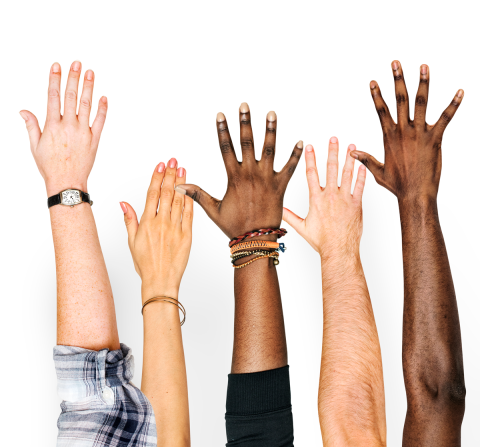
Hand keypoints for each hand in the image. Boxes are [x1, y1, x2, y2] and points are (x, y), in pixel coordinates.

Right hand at [20, 61, 107, 195]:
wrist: (67, 182)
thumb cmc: (50, 166)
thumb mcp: (35, 146)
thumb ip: (32, 126)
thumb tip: (23, 110)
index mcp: (52, 126)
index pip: (54, 96)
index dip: (55, 79)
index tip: (57, 66)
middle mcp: (69, 126)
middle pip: (71, 96)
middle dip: (74, 78)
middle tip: (77, 63)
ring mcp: (83, 132)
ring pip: (86, 105)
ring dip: (89, 87)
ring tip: (91, 73)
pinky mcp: (95, 140)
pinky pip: (100, 121)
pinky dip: (103, 109)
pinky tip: (104, 97)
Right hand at [121, 159, 192, 300]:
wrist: (161, 281)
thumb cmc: (145, 264)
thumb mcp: (132, 241)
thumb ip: (129, 220)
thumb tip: (123, 202)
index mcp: (147, 223)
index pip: (152, 194)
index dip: (157, 177)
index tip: (160, 165)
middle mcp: (162, 223)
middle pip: (167, 193)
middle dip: (170, 174)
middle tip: (174, 160)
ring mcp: (176, 229)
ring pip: (178, 200)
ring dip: (181, 183)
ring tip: (182, 169)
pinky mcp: (187, 236)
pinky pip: (189, 214)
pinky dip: (189, 200)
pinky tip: (190, 189)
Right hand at [176, 103, 302, 238]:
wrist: (255, 240)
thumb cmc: (234, 226)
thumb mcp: (213, 210)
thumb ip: (198, 194)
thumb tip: (179, 186)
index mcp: (234, 178)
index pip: (226, 148)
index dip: (223, 130)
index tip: (221, 115)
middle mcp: (251, 174)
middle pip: (247, 142)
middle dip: (245, 122)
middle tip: (244, 106)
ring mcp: (267, 179)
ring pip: (269, 149)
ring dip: (270, 130)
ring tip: (271, 113)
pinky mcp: (281, 186)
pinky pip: (290, 168)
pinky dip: (295, 155)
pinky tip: (300, 141)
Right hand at [283, 137, 365, 258]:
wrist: (339, 249)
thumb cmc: (321, 241)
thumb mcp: (302, 227)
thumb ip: (290, 216)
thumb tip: (278, 210)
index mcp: (316, 199)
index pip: (311, 174)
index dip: (310, 158)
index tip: (309, 146)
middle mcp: (331, 196)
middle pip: (331, 168)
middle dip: (332, 151)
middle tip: (334, 138)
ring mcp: (345, 199)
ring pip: (347, 174)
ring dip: (349, 158)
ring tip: (351, 146)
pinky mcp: (356, 204)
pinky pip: (360, 186)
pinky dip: (361, 175)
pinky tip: (362, 165)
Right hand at [350, 60, 463, 201]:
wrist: (415, 193)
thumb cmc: (398, 184)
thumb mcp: (378, 172)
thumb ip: (366, 159)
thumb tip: (353, 153)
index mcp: (390, 137)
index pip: (381, 110)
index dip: (377, 95)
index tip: (373, 81)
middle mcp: (404, 131)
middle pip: (400, 99)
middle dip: (397, 79)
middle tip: (396, 64)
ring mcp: (420, 133)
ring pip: (421, 103)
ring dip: (423, 83)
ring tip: (423, 66)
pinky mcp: (435, 139)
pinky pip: (446, 118)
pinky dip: (454, 105)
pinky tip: (460, 92)